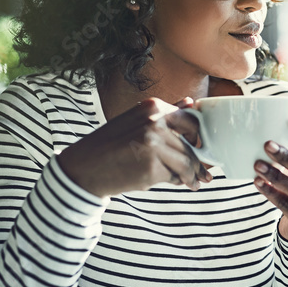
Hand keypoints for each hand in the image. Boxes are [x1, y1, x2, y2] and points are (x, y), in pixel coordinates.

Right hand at [57, 97, 213, 197]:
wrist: (85, 168)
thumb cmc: (110, 145)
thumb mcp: (136, 121)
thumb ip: (166, 113)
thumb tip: (191, 103)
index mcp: (153, 107)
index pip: (191, 120)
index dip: (198, 136)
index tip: (200, 146)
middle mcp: (155, 122)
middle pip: (191, 144)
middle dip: (198, 161)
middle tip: (202, 174)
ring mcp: (154, 144)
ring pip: (187, 162)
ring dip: (191, 176)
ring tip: (192, 183)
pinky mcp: (152, 167)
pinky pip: (174, 177)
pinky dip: (174, 181)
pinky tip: (169, 182)